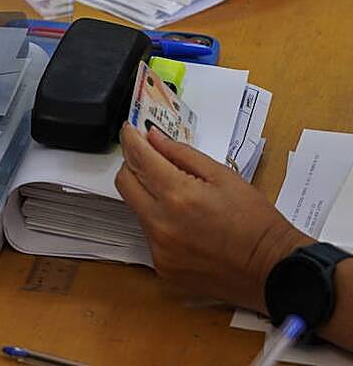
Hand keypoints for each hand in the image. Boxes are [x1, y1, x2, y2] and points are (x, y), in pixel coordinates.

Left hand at [114, 124, 308, 311]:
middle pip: (124, 182)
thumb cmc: (256, 221)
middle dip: (132, 165)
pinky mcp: (162, 267)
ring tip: (177, 195)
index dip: (131, 139)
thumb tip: (153, 138)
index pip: (138, 158)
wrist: (275, 271)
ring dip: (147, 195)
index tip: (130, 130)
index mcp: (178, 195)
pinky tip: (184, 224)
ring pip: (135, 209)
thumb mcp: (224, 177)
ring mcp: (158, 249)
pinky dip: (159, 222)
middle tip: (149, 158)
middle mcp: (161, 223)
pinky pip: (148, 235)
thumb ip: (183, 154)